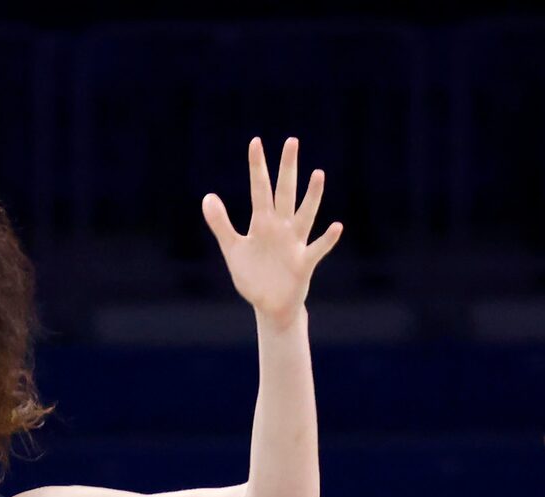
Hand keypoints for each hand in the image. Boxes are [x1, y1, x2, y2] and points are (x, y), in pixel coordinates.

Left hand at [203, 137, 342, 328]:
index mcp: (262, 223)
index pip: (259, 189)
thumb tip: (207, 196)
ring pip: (304, 215)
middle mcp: (280, 228)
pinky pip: (317, 249)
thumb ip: (221, 224)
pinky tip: (336, 226)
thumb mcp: (233, 249)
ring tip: (318, 173)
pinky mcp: (303, 264)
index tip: (255, 142)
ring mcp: (294, 244)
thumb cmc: (254, 276)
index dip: (257, 167)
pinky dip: (327, 239)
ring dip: (311, 196)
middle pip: (284, 193)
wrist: (270, 306)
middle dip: (287, 168)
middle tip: (292, 141)